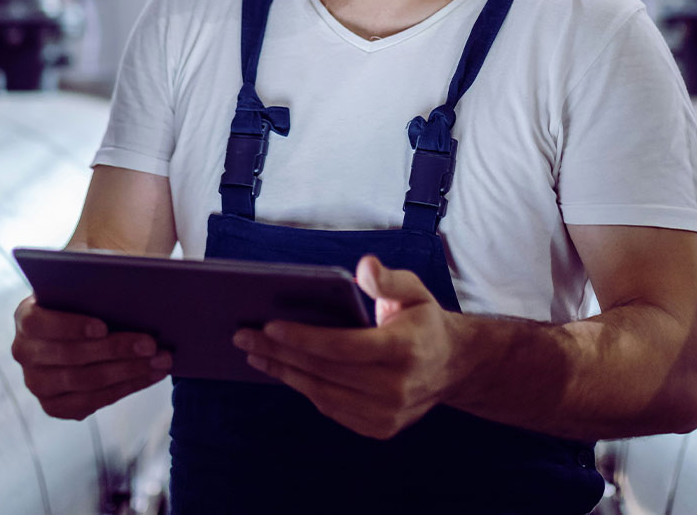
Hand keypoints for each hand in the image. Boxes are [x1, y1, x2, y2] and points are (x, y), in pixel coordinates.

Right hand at [11, 296, 171, 419]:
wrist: (79, 324)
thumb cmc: (85, 299)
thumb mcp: (85, 285)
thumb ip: (97, 283)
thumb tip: (132, 281)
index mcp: (26, 317)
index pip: (41, 323)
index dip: (71, 326)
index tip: (103, 326)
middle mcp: (24, 352)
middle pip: (70, 357)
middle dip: (115, 351)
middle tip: (151, 344)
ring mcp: (37, 383)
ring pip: (85, 383)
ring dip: (128, 372)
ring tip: (160, 360)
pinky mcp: (54, 405)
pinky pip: (91, 403)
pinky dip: (126, 388)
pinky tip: (150, 375)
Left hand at [233, 255, 466, 439]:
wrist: (453, 367)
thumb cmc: (423, 321)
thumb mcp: (414, 291)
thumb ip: (388, 279)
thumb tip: (363, 267)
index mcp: (405, 349)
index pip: (344, 347)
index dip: (304, 338)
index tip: (269, 326)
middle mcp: (397, 387)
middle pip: (325, 371)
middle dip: (279, 353)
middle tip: (243, 337)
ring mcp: (388, 414)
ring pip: (322, 394)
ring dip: (283, 373)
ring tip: (254, 354)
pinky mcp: (379, 428)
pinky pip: (331, 408)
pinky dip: (304, 388)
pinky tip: (282, 370)